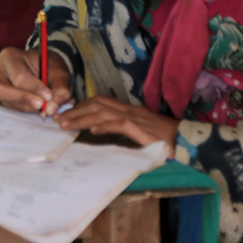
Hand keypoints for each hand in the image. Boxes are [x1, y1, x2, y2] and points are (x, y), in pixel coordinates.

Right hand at [0, 47, 71, 115]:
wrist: (42, 66)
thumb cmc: (48, 65)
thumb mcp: (59, 71)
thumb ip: (60, 87)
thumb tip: (50, 109)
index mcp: (10, 56)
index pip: (18, 76)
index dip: (34, 88)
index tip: (49, 96)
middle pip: (1, 90)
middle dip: (24, 99)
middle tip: (42, 105)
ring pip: (6, 101)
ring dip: (27, 106)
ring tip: (43, 104)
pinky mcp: (1, 97)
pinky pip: (11, 107)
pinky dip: (26, 108)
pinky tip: (37, 104)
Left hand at [57, 96, 178, 146]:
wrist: (186, 141)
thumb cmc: (163, 140)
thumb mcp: (139, 132)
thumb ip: (122, 129)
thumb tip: (99, 131)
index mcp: (128, 110)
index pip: (100, 102)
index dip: (80, 106)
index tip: (65, 113)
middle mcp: (129, 110)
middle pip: (97, 104)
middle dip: (75, 110)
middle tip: (57, 118)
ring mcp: (136, 118)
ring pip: (103, 113)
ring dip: (82, 118)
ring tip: (66, 125)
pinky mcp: (142, 130)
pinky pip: (120, 124)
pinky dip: (104, 126)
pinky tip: (92, 130)